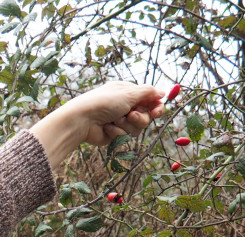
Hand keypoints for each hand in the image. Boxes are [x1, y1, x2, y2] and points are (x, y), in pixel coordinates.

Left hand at [31, 82, 163, 168]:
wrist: (82, 120)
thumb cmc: (104, 102)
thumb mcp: (129, 93)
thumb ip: (148, 92)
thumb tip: (162, 92)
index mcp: (128, 93)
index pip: (150, 100)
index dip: (156, 107)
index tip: (157, 111)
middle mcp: (125, 106)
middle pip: (146, 117)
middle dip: (140, 118)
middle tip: (130, 115)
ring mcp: (119, 121)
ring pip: (136, 128)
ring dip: (127, 125)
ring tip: (115, 120)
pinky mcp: (113, 134)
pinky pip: (124, 136)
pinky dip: (116, 132)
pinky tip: (106, 128)